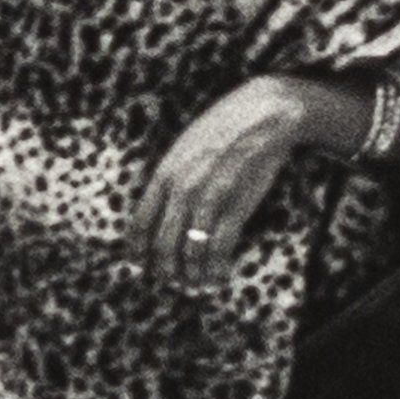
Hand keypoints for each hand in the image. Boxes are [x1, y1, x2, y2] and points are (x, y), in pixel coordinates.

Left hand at [139, 72, 369, 285]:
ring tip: (194, 284)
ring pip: (190, 250)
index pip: (140, 222)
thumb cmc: (223, 128)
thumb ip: (170, 176)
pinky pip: (220, 247)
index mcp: (165, 173)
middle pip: (163, 243)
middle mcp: (182, 189)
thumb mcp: (184, 146)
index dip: (137, 250)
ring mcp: (209, 198)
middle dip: (164, 269)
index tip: (139, 264)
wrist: (262, 114)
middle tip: (170, 281)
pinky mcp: (236, 206)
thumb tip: (157, 205)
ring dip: (191, 274)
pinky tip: (218, 277)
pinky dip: (216, 268)